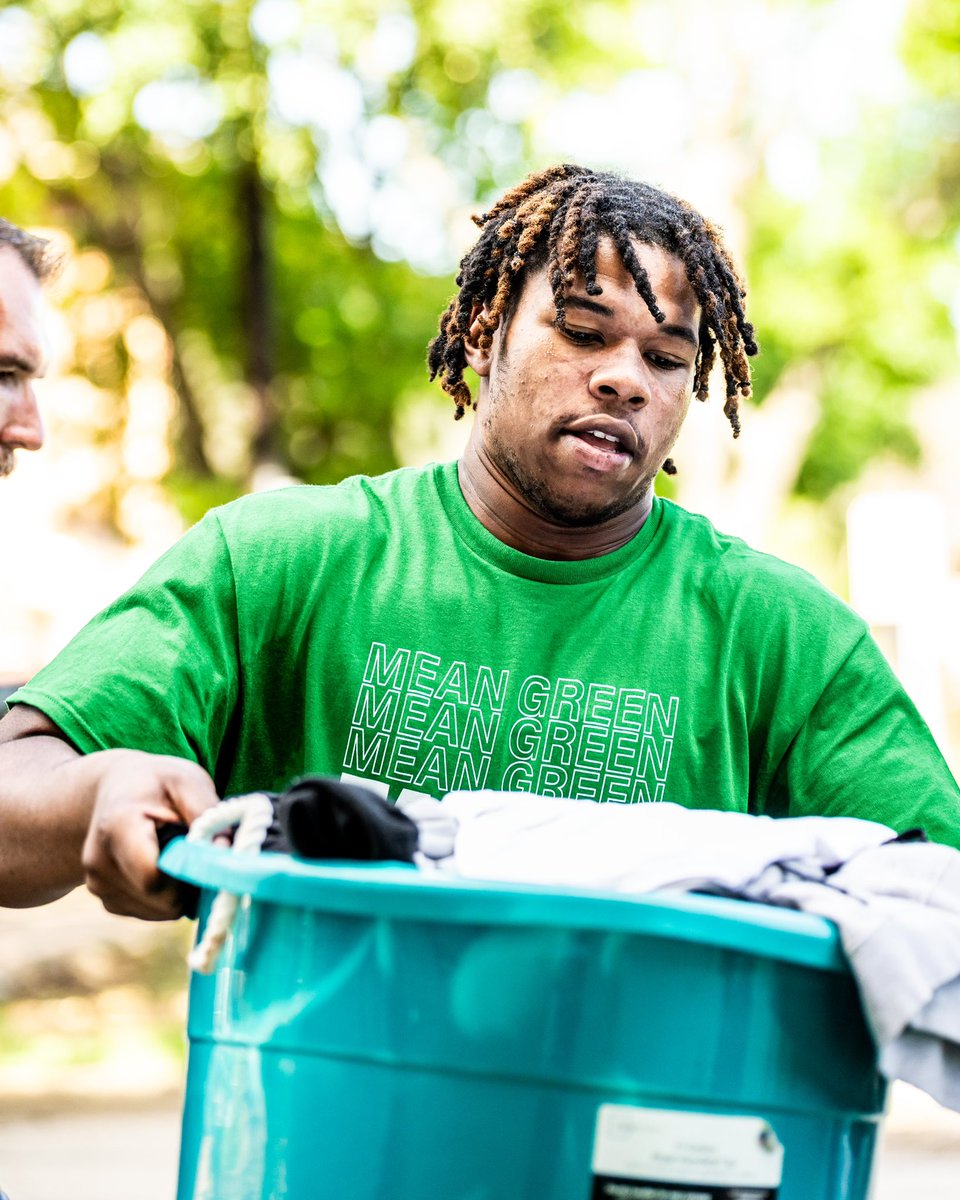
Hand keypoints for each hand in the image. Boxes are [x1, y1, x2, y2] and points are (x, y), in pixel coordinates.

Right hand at [80, 749, 219, 919]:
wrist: (112, 790)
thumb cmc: (154, 783)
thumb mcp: (185, 780)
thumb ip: (207, 813)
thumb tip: (227, 851)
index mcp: (117, 829)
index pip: (154, 878)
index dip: (190, 873)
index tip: (209, 850)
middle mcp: (100, 864)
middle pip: (162, 900)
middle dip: (192, 882)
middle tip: (199, 850)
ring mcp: (99, 887)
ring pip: (161, 910)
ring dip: (182, 890)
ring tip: (179, 852)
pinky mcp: (108, 901)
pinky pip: (152, 911)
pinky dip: (169, 896)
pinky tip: (166, 866)